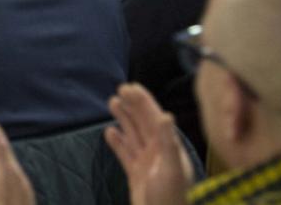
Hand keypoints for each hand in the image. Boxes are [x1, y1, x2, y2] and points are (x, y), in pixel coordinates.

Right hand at [104, 84, 192, 204]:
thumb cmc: (171, 200)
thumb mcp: (171, 170)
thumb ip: (168, 142)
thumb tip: (166, 115)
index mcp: (169, 149)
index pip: (154, 119)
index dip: (144, 102)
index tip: (131, 87)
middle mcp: (158, 153)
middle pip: (143, 123)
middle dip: (133, 106)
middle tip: (120, 89)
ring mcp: (147, 164)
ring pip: (133, 135)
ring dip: (123, 119)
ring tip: (112, 103)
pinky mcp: (136, 175)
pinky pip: (125, 154)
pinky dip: (117, 142)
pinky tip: (109, 132)